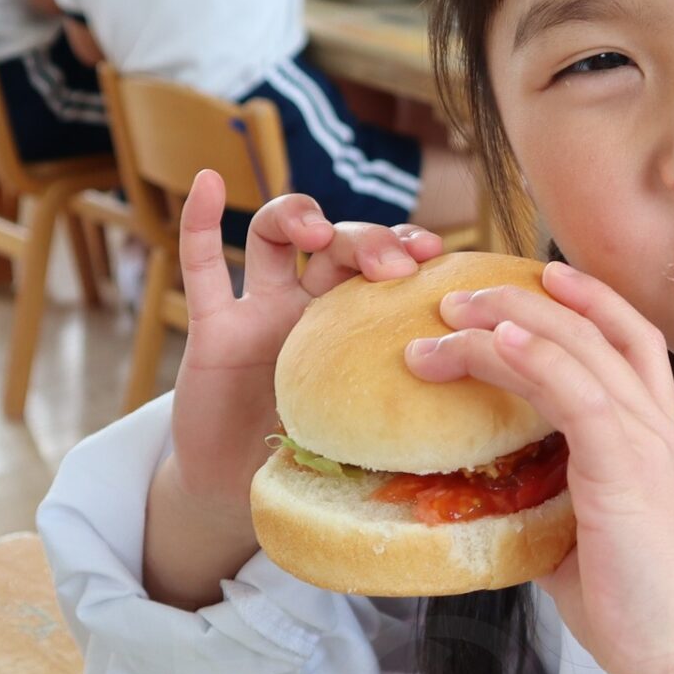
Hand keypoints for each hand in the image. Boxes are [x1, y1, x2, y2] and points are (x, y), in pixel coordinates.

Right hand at [167, 170, 443, 512]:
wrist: (241, 492)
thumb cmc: (316, 459)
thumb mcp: (368, 433)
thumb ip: (404, 417)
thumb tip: (473, 441)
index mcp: (358, 324)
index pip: (388, 264)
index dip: (410, 247)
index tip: (435, 256)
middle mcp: (310, 305)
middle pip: (339, 244)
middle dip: (368, 240)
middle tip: (391, 267)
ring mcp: (259, 312)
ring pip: (273, 235)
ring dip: (297, 215)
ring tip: (314, 231)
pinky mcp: (212, 331)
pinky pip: (202, 267)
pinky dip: (200, 222)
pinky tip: (207, 181)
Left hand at [405, 261, 673, 673]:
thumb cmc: (635, 607)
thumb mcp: (579, 536)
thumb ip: (546, 499)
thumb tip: (489, 494)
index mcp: (654, 437)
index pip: (628, 339)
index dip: (585, 300)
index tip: (534, 278)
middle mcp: (656, 426)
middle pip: (600, 326)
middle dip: (527, 297)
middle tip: (461, 292)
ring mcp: (645, 442)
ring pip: (578, 348)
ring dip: (510, 320)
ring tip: (450, 313)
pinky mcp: (627, 468)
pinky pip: (577, 391)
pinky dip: (535, 357)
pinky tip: (496, 341)